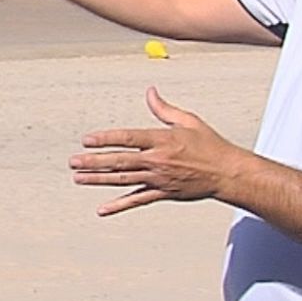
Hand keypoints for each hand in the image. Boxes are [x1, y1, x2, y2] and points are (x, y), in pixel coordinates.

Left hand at [70, 87, 243, 215]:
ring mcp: (159, 178)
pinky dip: (119, 205)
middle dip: (94, 161)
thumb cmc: (210, 145)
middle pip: (120, 161)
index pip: (128, 138)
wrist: (228, 173)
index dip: (106, 139)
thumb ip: (164, 108)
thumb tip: (150, 92)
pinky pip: (137, 200)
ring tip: (78, 178)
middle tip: (73, 162)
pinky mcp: (163, 193)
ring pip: (123, 180)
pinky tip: (103, 209)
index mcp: (162, 140)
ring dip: (98, 179)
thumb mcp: (188, 121)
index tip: (87, 139)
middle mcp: (158, 160)